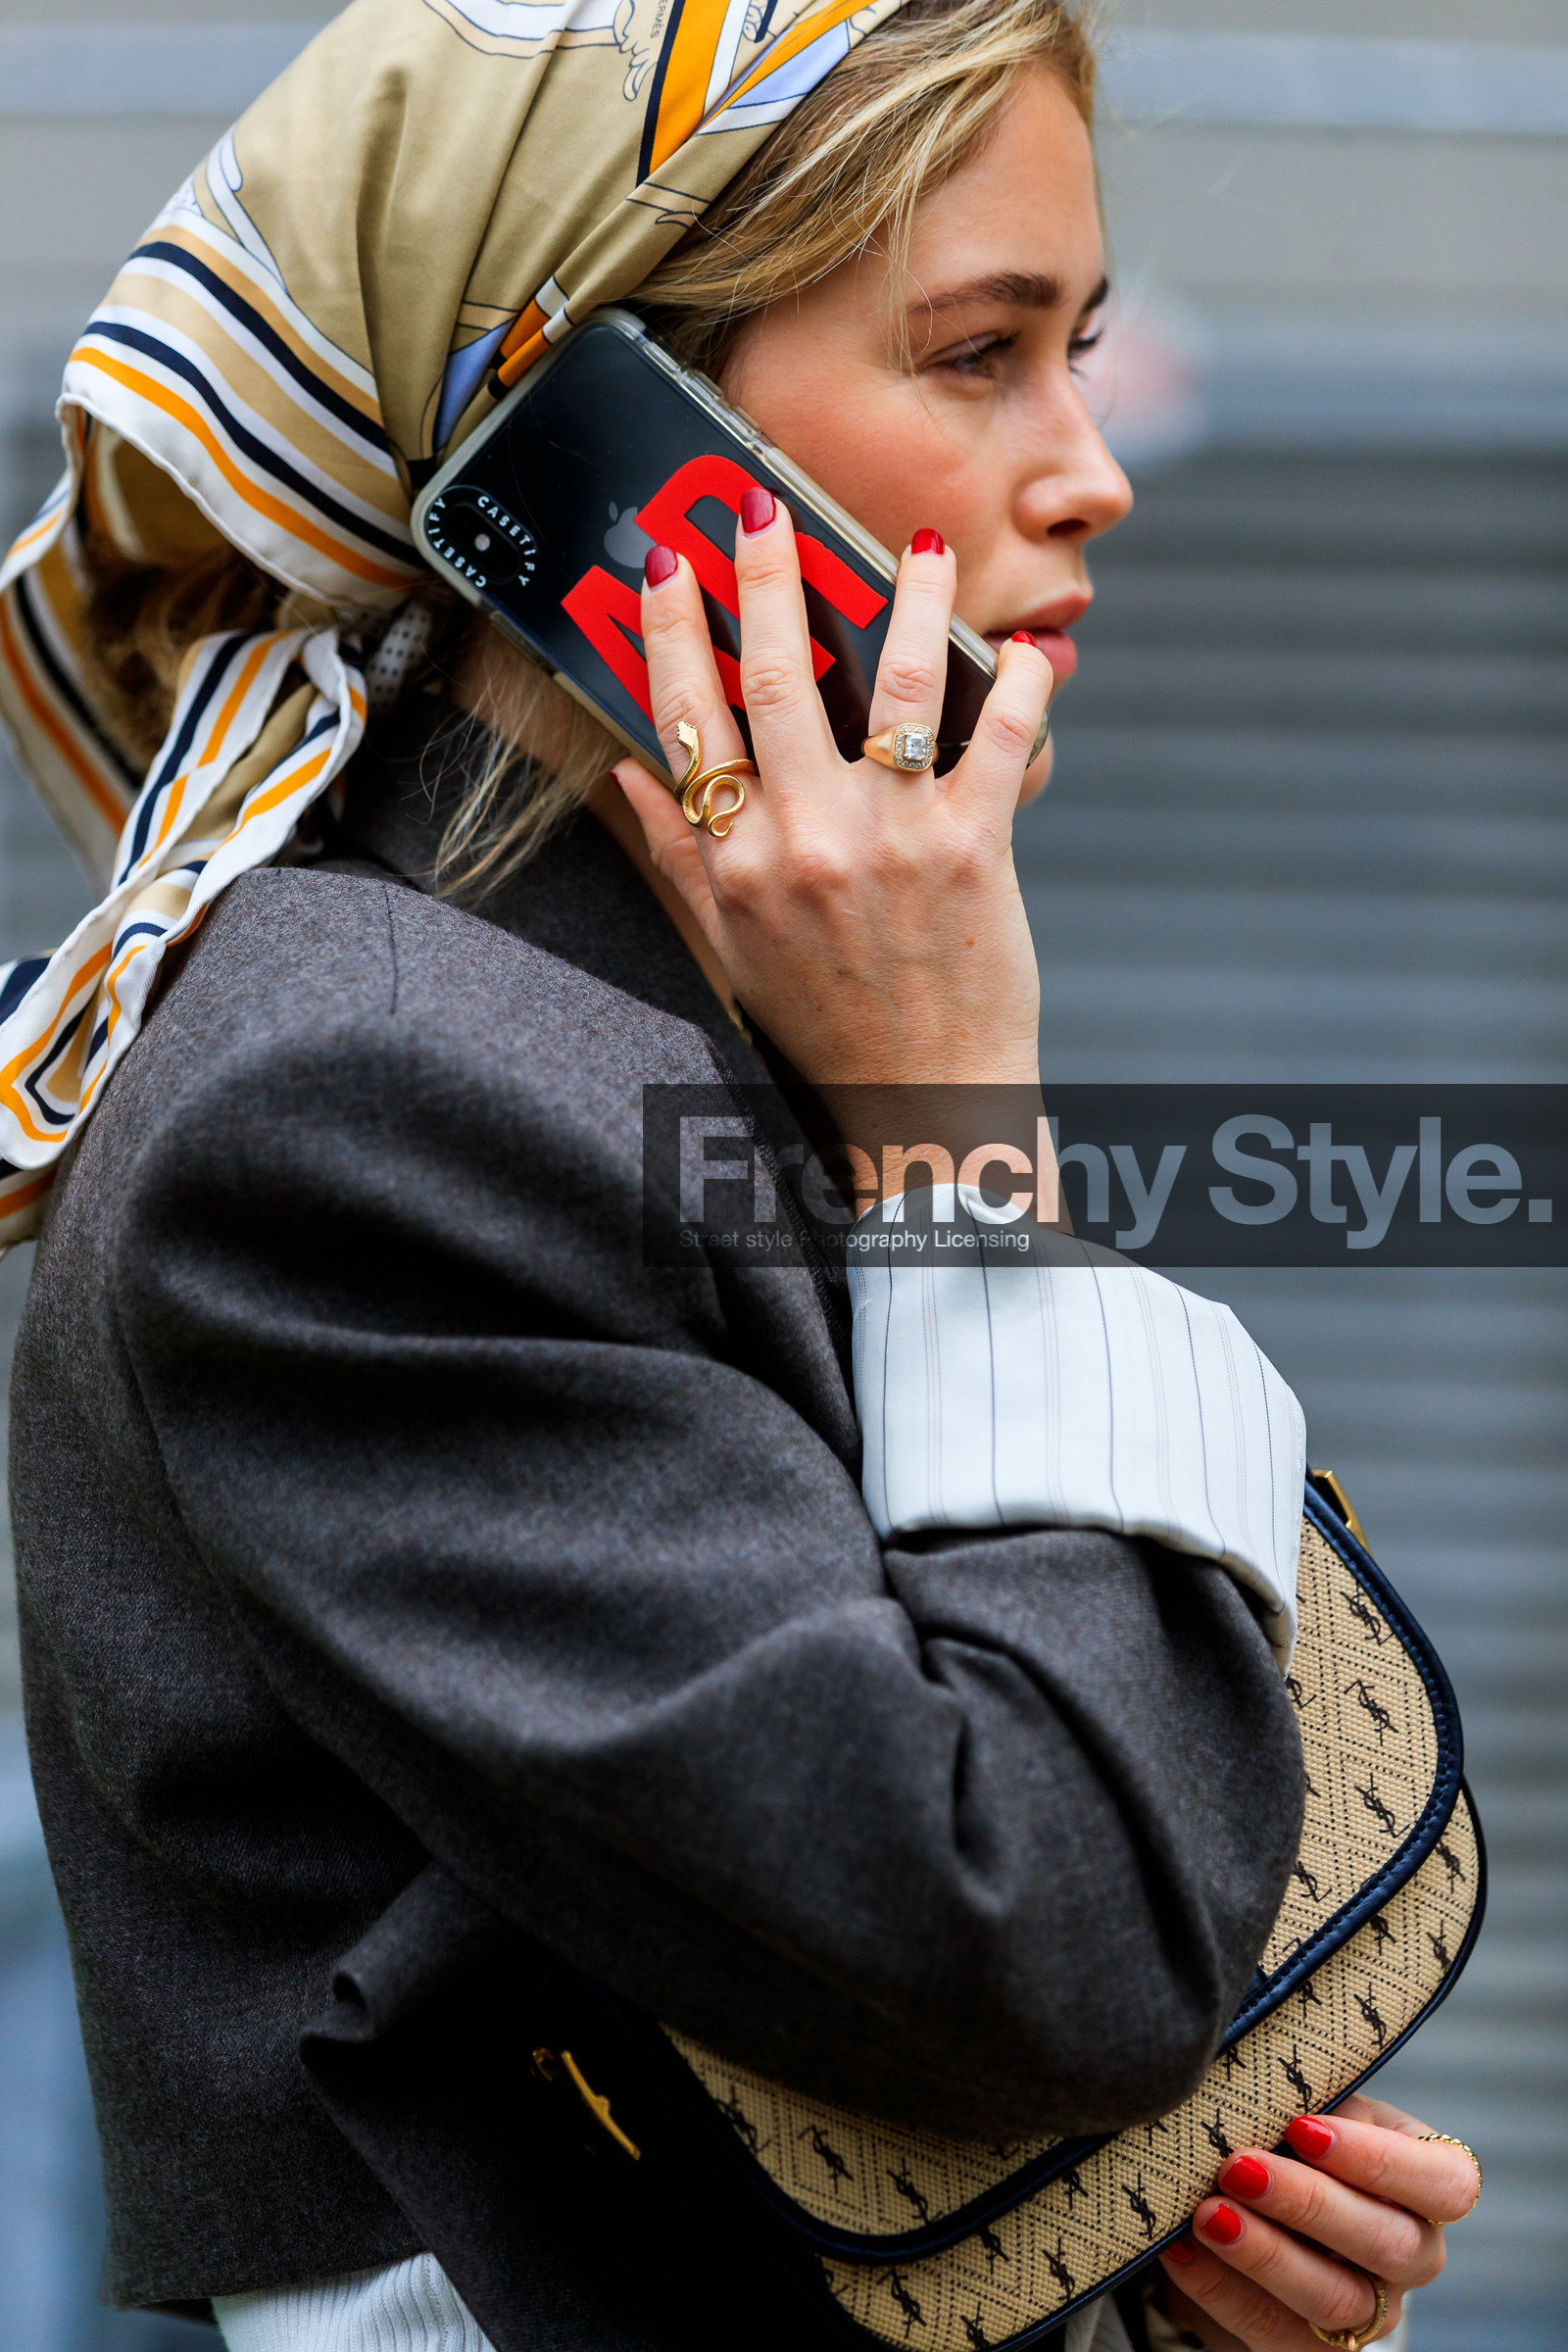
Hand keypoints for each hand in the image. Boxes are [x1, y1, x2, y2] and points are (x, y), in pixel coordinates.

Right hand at [612, 496, 1050, 1091]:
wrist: (919, 1099)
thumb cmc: (823, 1020)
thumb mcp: (727, 944)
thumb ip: (680, 853)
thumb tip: (627, 774)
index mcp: (737, 858)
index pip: (691, 717)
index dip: (675, 629)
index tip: (671, 563)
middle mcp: (807, 839)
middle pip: (779, 678)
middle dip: (769, 576)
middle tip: (762, 509)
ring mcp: (894, 839)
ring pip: (897, 687)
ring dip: (908, 602)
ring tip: (919, 549)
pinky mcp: (975, 850)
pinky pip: (1001, 742)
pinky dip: (1020, 688)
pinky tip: (1024, 651)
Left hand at [1157, 2095, 1480, 2347]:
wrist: (1255, 2200)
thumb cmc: (1292, 2132)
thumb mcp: (1312, 2104)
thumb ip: (1305, 2099)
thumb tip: (1256, 2084)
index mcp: (1428, 2184)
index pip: (1448, 2184)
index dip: (1382, 2161)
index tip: (1304, 2126)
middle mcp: (1413, 2255)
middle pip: (1389, 2245)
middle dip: (1308, 2204)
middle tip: (1238, 2166)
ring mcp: (1370, 2310)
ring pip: (1335, 2299)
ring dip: (1265, 2254)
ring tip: (1205, 2213)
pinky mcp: (1312, 2346)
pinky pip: (1272, 2329)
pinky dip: (1219, 2288)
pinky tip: (1179, 2249)